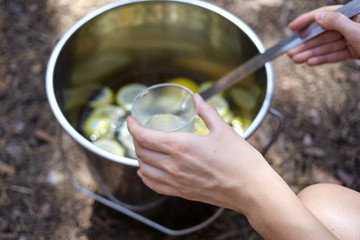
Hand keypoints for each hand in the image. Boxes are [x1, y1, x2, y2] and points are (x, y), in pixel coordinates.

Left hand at [127, 94, 337, 239]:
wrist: (250, 189)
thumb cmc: (240, 160)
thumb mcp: (222, 129)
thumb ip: (206, 111)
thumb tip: (197, 98)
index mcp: (180, 146)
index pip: (144, 136)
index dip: (132, 126)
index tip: (131, 119)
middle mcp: (173, 165)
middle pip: (141, 151)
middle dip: (136, 139)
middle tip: (140, 130)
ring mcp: (176, 181)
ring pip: (145, 169)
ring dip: (140, 156)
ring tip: (144, 148)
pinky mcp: (182, 192)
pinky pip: (155, 185)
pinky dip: (146, 176)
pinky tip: (146, 171)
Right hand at [287, 5, 359, 65]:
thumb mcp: (356, 29)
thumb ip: (337, 21)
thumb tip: (318, 16)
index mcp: (354, 13)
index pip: (325, 14)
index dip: (307, 20)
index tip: (292, 27)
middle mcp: (351, 24)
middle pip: (324, 34)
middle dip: (306, 44)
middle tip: (291, 51)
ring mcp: (353, 38)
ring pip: (328, 46)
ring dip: (311, 53)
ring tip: (296, 59)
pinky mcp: (355, 51)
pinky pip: (336, 54)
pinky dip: (324, 58)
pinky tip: (311, 62)